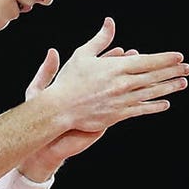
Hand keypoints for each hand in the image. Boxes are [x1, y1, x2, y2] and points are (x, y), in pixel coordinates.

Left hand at [19, 43, 140, 178]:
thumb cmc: (44, 113)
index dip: (110, 57)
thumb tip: (52, 51)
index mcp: (80, 83)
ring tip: (147, 73)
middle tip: (138, 56)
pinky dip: (138, 102)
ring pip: (123, 90)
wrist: (48, 139)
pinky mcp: (108, 119)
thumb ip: (47, 70)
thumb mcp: (40, 89)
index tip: (120, 50)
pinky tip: (149, 98)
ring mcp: (102, 105)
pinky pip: (126, 108)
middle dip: (128, 66)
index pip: (99, 66)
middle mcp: (94, 92)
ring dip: (136, 82)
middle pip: (114, 76)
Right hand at [44, 17, 188, 133]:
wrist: (60, 107)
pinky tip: (165, 103)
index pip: (148, 61)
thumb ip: (101, 39)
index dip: (165, 59)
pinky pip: (142, 109)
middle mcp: (123, 84)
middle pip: (154, 76)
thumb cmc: (69, 80)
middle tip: (187, 68)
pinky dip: (155, 106)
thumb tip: (110, 22)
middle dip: (173, 71)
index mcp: (116, 67)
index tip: (179, 57)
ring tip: (182, 83)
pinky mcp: (119, 115)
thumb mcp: (83, 55)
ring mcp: (123, 100)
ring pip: (151, 92)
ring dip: (169, 87)